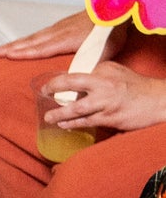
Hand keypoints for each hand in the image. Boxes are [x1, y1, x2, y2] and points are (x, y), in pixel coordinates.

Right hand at [0, 10, 114, 60]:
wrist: (113, 9)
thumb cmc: (109, 31)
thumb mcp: (102, 54)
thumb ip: (85, 67)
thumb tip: (76, 82)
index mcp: (64, 40)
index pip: (39, 48)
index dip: (22, 53)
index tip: (6, 56)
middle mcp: (58, 32)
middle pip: (30, 41)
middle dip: (12, 47)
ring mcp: (59, 27)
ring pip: (34, 36)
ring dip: (18, 42)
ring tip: (6, 48)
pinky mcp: (64, 24)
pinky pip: (41, 32)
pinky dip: (30, 37)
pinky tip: (29, 40)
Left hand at [43, 62, 165, 133]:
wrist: (159, 101)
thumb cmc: (137, 85)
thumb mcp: (115, 70)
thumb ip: (96, 73)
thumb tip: (78, 79)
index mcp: (102, 73)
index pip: (73, 75)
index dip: (56, 81)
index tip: (46, 86)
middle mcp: (102, 86)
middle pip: (71, 87)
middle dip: (54, 91)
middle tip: (43, 96)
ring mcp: (106, 104)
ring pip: (77, 111)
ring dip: (61, 116)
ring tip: (50, 118)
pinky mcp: (111, 119)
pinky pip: (89, 123)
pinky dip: (75, 125)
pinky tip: (67, 126)